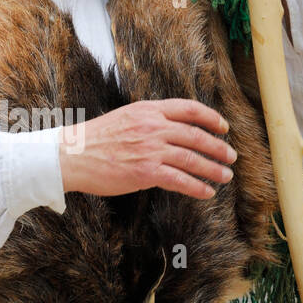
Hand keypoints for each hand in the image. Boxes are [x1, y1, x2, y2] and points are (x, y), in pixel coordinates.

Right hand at [58, 98, 236, 200]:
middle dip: (218, 147)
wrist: (71, 155)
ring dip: (213, 168)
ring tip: (225, 175)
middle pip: (196, 135)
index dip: (211, 118)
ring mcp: (150, 149)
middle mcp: (153, 126)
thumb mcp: (125, 118)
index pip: (189, 109)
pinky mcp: (146, 172)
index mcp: (148, 110)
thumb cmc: (94, 140)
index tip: (223, 127)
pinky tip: (207, 193)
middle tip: (231, 156)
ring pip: (192, 158)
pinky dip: (198, 187)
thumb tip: (169, 130)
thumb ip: (148, 121)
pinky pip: (180, 180)